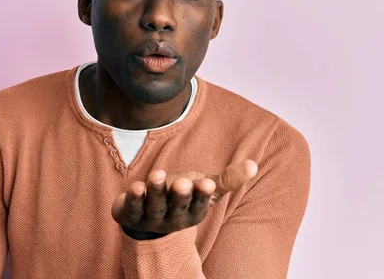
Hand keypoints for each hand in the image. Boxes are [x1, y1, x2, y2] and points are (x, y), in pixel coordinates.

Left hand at [111, 160, 258, 239]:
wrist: (149, 213)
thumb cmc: (183, 196)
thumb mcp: (204, 187)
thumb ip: (226, 179)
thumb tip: (253, 165)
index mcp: (194, 212)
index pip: (200, 205)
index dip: (202, 195)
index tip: (207, 184)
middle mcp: (173, 218)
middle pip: (177, 206)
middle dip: (180, 195)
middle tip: (183, 182)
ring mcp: (151, 217)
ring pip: (154, 205)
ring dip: (156, 190)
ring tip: (157, 175)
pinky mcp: (130, 213)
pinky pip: (132, 207)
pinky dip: (134, 197)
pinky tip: (136, 186)